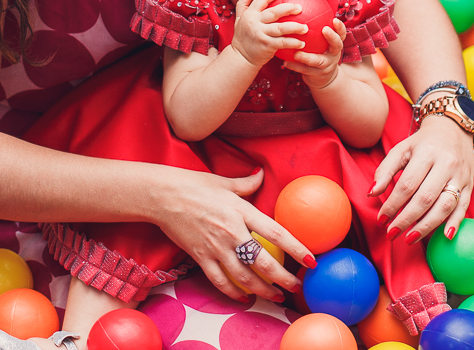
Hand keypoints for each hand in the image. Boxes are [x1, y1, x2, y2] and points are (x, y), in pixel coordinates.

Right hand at [150, 167, 314, 301]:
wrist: (162, 196)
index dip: (296, 248)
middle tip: (296, 286)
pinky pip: (220, 281)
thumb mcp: (223, 181)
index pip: (275, 232)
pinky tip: (244, 298)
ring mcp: (216, 247)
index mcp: (241, 211)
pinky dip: (233, 293)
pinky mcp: (201, 257)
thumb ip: (246, 183)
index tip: (311, 260)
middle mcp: (232, 232)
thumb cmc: (193, 185)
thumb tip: (261, 175)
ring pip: (244, 277)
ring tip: (276, 296)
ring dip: (263, 290)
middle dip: (283, 278)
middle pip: (263, 261)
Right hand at [230, 0, 306, 66]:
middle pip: (274, 12)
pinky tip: (302, 43)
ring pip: (281, 28)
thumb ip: (242, 6)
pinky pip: (283, 42)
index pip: (262, 0)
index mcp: (249, 15)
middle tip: (300, 8)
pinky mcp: (266, 45)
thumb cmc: (242, 39)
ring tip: (305, 28)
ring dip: (295, 27)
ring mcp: (261, 34)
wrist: (240, 58)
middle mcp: (255, 22)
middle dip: (289, 8)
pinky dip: (293, 43)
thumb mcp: (238, 21)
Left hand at [282, 19, 345, 88]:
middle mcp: (334, 54)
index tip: (334, 19)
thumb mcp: (321, 43)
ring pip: (319, 61)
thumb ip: (315, 29)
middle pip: (337, 45)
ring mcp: (327, 66)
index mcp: (335, 44)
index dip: (340, 27)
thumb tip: (301, 9)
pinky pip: (305, 70)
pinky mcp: (318, 76)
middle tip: (325, 29)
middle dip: (332, 37)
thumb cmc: (318, 53)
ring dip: (307, 57)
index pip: (341, 34)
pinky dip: (295, 66)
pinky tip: (285, 63)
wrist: (323, 78)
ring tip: (296, 53)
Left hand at [370, 113, 473, 242]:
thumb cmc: (423, 143)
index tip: (381, 219)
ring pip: (445, 205)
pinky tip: (445, 236)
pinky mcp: (470, 185)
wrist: (453, 129)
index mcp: (426, 154)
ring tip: (410, 238)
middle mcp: (446, 165)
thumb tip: (371, 194)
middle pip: (425, 198)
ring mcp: (460, 176)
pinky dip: (455, 222)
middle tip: (392, 233)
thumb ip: (385, 170)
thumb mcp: (401, 149)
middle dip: (407, 219)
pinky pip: (463, 206)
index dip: (393, 204)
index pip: (407, 184)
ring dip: (427, 226)